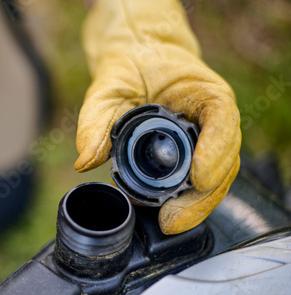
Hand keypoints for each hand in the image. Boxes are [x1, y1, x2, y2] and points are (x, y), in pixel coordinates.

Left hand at [75, 0, 240, 233]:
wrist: (137, 59)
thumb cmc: (129, 66)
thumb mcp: (107, 87)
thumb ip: (95, 120)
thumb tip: (85, 162)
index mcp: (203, 92)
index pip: (223, 120)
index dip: (216, 151)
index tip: (198, 178)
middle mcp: (213, 118)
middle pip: (224, 161)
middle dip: (202, 196)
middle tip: (172, 218)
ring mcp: (206, 139)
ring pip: (215, 177)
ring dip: (195, 204)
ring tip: (168, 221)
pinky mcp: (193, 155)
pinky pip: (196, 180)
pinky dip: (184, 199)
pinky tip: (164, 211)